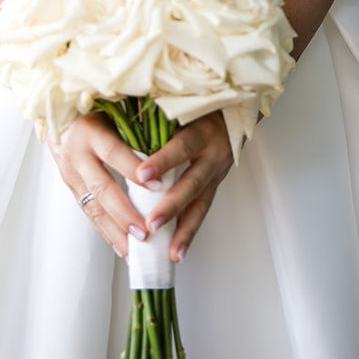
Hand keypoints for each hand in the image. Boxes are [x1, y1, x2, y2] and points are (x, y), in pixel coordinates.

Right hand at [50, 113, 152, 257]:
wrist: (54, 109)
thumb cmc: (93, 104)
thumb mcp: (112, 105)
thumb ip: (134, 120)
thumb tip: (170, 131)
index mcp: (90, 129)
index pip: (115, 152)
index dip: (134, 170)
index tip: (157, 185)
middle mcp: (76, 153)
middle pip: (102, 188)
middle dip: (124, 213)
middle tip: (145, 232)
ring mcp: (69, 173)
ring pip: (93, 207)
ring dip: (115, 230)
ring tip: (134, 249)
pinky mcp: (69, 186)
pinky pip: (88, 212)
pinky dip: (105, 231)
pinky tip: (120, 246)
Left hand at [129, 112, 232, 263]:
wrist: (234, 109)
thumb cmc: (198, 105)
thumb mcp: (182, 106)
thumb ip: (159, 118)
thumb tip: (124, 123)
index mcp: (202, 130)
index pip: (181, 146)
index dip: (163, 161)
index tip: (142, 175)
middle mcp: (213, 153)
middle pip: (192, 183)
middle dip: (172, 206)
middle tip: (152, 224)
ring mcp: (217, 172)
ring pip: (200, 204)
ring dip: (184, 230)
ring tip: (171, 252)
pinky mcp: (215, 185)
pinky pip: (202, 211)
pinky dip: (189, 233)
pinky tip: (177, 252)